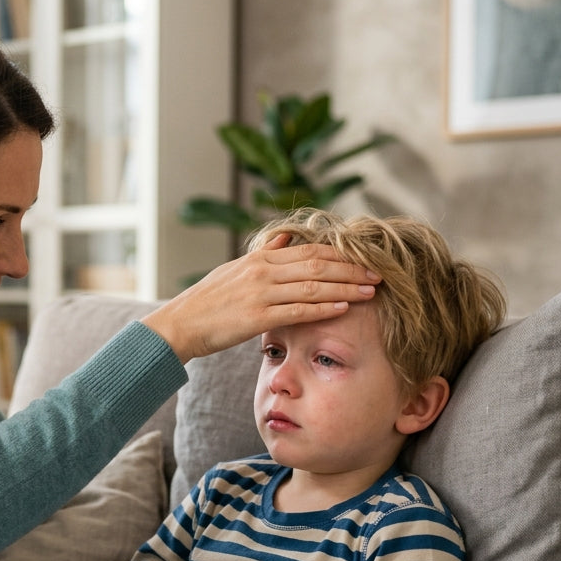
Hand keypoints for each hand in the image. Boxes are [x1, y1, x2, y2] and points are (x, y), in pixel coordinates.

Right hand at [141, 234, 378, 361]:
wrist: (180, 323)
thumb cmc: (209, 300)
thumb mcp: (236, 268)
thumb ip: (266, 253)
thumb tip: (287, 236)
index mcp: (260, 257)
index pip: (310, 250)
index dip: (341, 255)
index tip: (365, 259)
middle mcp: (263, 270)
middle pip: (318, 265)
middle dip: (352, 270)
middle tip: (379, 274)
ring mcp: (260, 293)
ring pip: (313, 286)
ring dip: (346, 288)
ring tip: (371, 291)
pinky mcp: (256, 317)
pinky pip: (298, 311)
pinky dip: (324, 308)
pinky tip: (344, 308)